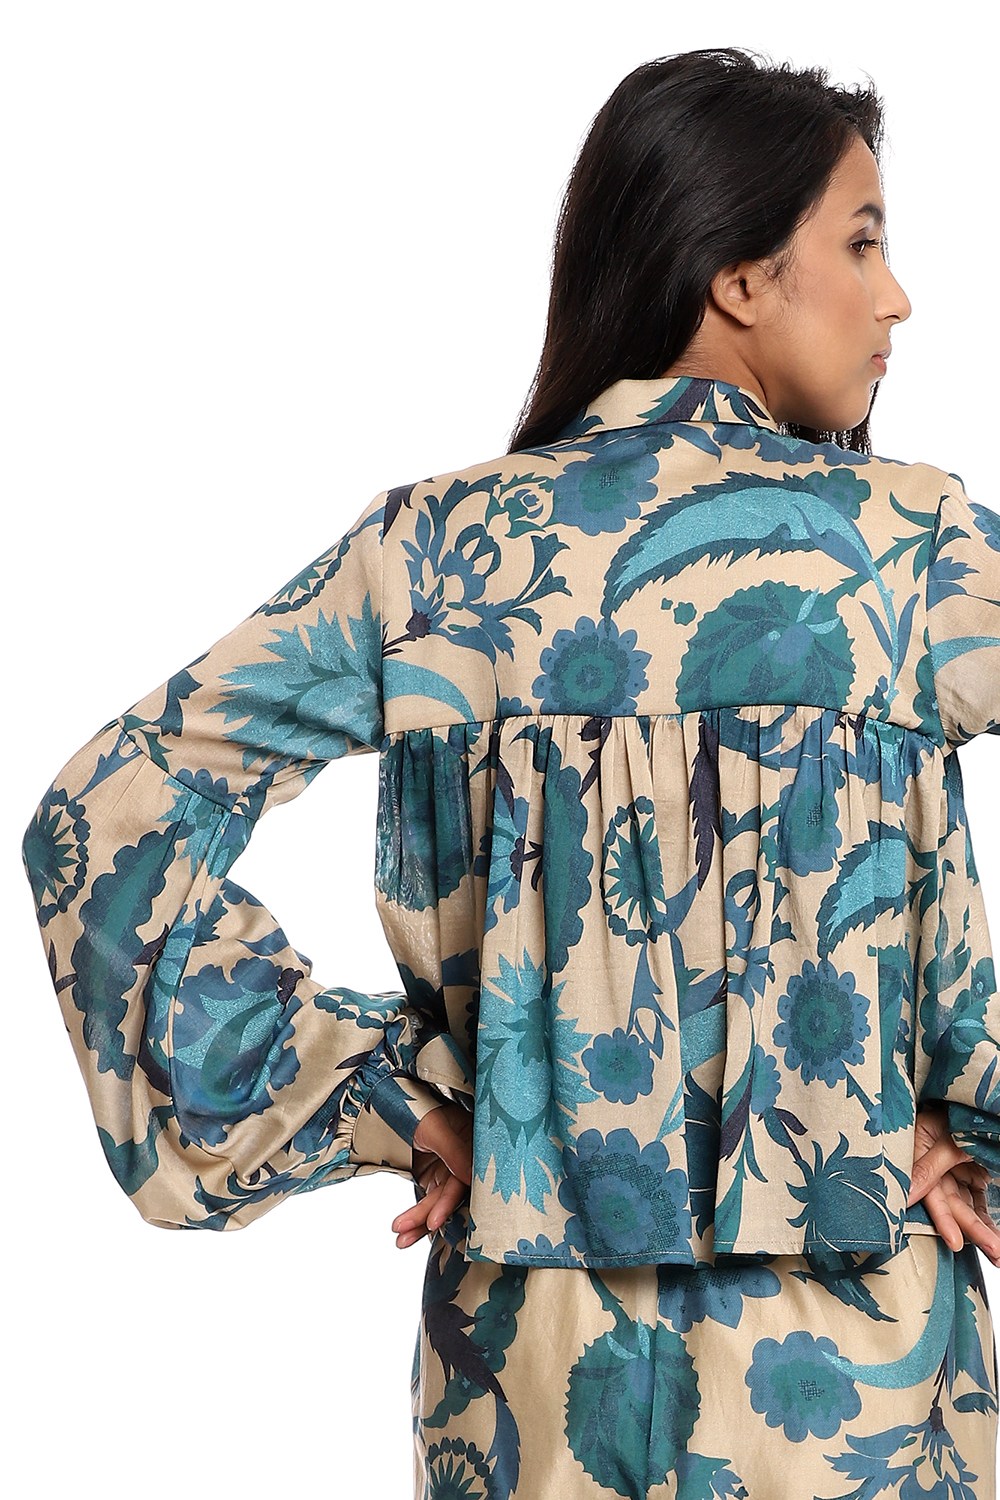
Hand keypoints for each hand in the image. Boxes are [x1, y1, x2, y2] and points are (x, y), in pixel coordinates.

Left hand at [390, 1100, 472, 1249]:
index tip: (434, 1220)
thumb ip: (453, 1150)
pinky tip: (404, 1233)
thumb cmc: (419, 1108)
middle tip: (406, 1230)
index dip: (449, 1200)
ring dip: (418, 1222)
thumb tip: (472, 1177)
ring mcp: (448, 1172)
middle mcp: (464, 1161)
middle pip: (448, 1195)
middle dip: (426, 1215)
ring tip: (400, 1239)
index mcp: (472, 1145)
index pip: (465, 1178)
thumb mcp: (435, 1127)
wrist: (396, 1101)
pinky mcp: (434, 1179)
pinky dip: (416, 1218)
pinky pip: (427, 1203)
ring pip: (436, 1203)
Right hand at [907, 1102, 999, 1265]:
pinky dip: (987, 1216)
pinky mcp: (972, 1171)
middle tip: (995, 1253)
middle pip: (953, 1203)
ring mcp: (954, 1168)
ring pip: (968, 1205)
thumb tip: (905, 1197)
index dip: (944, 1218)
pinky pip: (978, 1198)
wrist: (983, 1093)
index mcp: (918, 1150)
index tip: (956, 1243)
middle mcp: (934, 1164)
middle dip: (975, 1230)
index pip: (930, 1191)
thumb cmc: (958, 1109)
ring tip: (999, 1254)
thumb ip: (926, 1169)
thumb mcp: (944, 1139)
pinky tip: (997, 1235)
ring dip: (983, 1229)